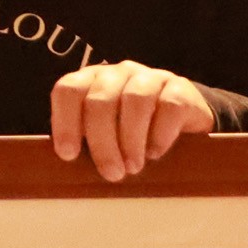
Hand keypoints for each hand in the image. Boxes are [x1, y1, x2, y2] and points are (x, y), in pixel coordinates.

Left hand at [45, 61, 215, 183]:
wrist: (183, 121)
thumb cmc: (132, 133)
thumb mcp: (105, 136)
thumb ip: (86, 143)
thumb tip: (70, 171)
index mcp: (91, 81)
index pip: (69, 90)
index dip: (65, 122)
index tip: (69, 155)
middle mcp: (118, 73)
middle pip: (100, 100)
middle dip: (102, 141)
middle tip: (111, 173)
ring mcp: (150, 77)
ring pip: (135, 100)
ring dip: (131, 139)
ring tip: (133, 167)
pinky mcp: (181, 88)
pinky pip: (169, 106)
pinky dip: (160, 133)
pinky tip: (155, 153)